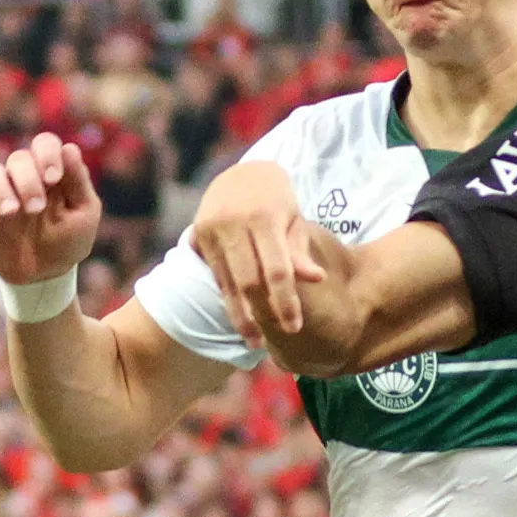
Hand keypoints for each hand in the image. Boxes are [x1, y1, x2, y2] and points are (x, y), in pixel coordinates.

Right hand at [0, 133, 100, 286]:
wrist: (47, 275)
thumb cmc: (69, 239)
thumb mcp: (85, 213)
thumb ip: (79, 182)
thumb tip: (69, 148)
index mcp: (49, 171)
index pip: (44, 144)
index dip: (47, 154)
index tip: (53, 178)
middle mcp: (21, 177)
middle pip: (18, 158)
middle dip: (28, 181)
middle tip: (37, 209)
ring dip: (0, 189)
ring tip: (12, 213)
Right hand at [187, 159, 327, 346]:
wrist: (240, 173)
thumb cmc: (277, 200)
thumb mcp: (293, 219)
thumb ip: (300, 250)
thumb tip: (316, 279)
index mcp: (264, 216)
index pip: (277, 268)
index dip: (285, 301)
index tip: (294, 328)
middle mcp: (234, 222)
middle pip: (249, 280)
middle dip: (262, 314)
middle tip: (272, 343)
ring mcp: (212, 229)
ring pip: (228, 283)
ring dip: (241, 316)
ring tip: (254, 342)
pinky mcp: (199, 237)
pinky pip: (217, 277)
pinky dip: (230, 300)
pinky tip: (241, 320)